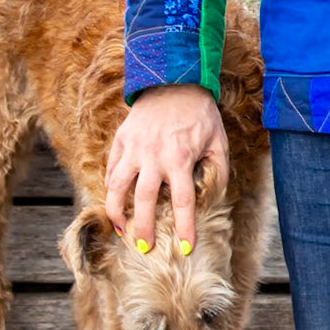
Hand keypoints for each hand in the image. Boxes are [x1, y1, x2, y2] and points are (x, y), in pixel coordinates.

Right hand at [104, 84, 228, 254]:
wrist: (174, 80)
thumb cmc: (201, 114)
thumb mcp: (218, 141)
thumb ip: (217, 171)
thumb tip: (213, 198)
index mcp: (180, 159)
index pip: (183, 202)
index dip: (185, 228)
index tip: (185, 248)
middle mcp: (154, 156)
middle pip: (144, 202)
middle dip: (144, 229)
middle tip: (144, 249)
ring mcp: (134, 148)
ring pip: (118, 187)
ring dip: (117, 212)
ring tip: (121, 230)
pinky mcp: (121, 139)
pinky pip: (112, 169)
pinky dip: (111, 187)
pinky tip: (115, 200)